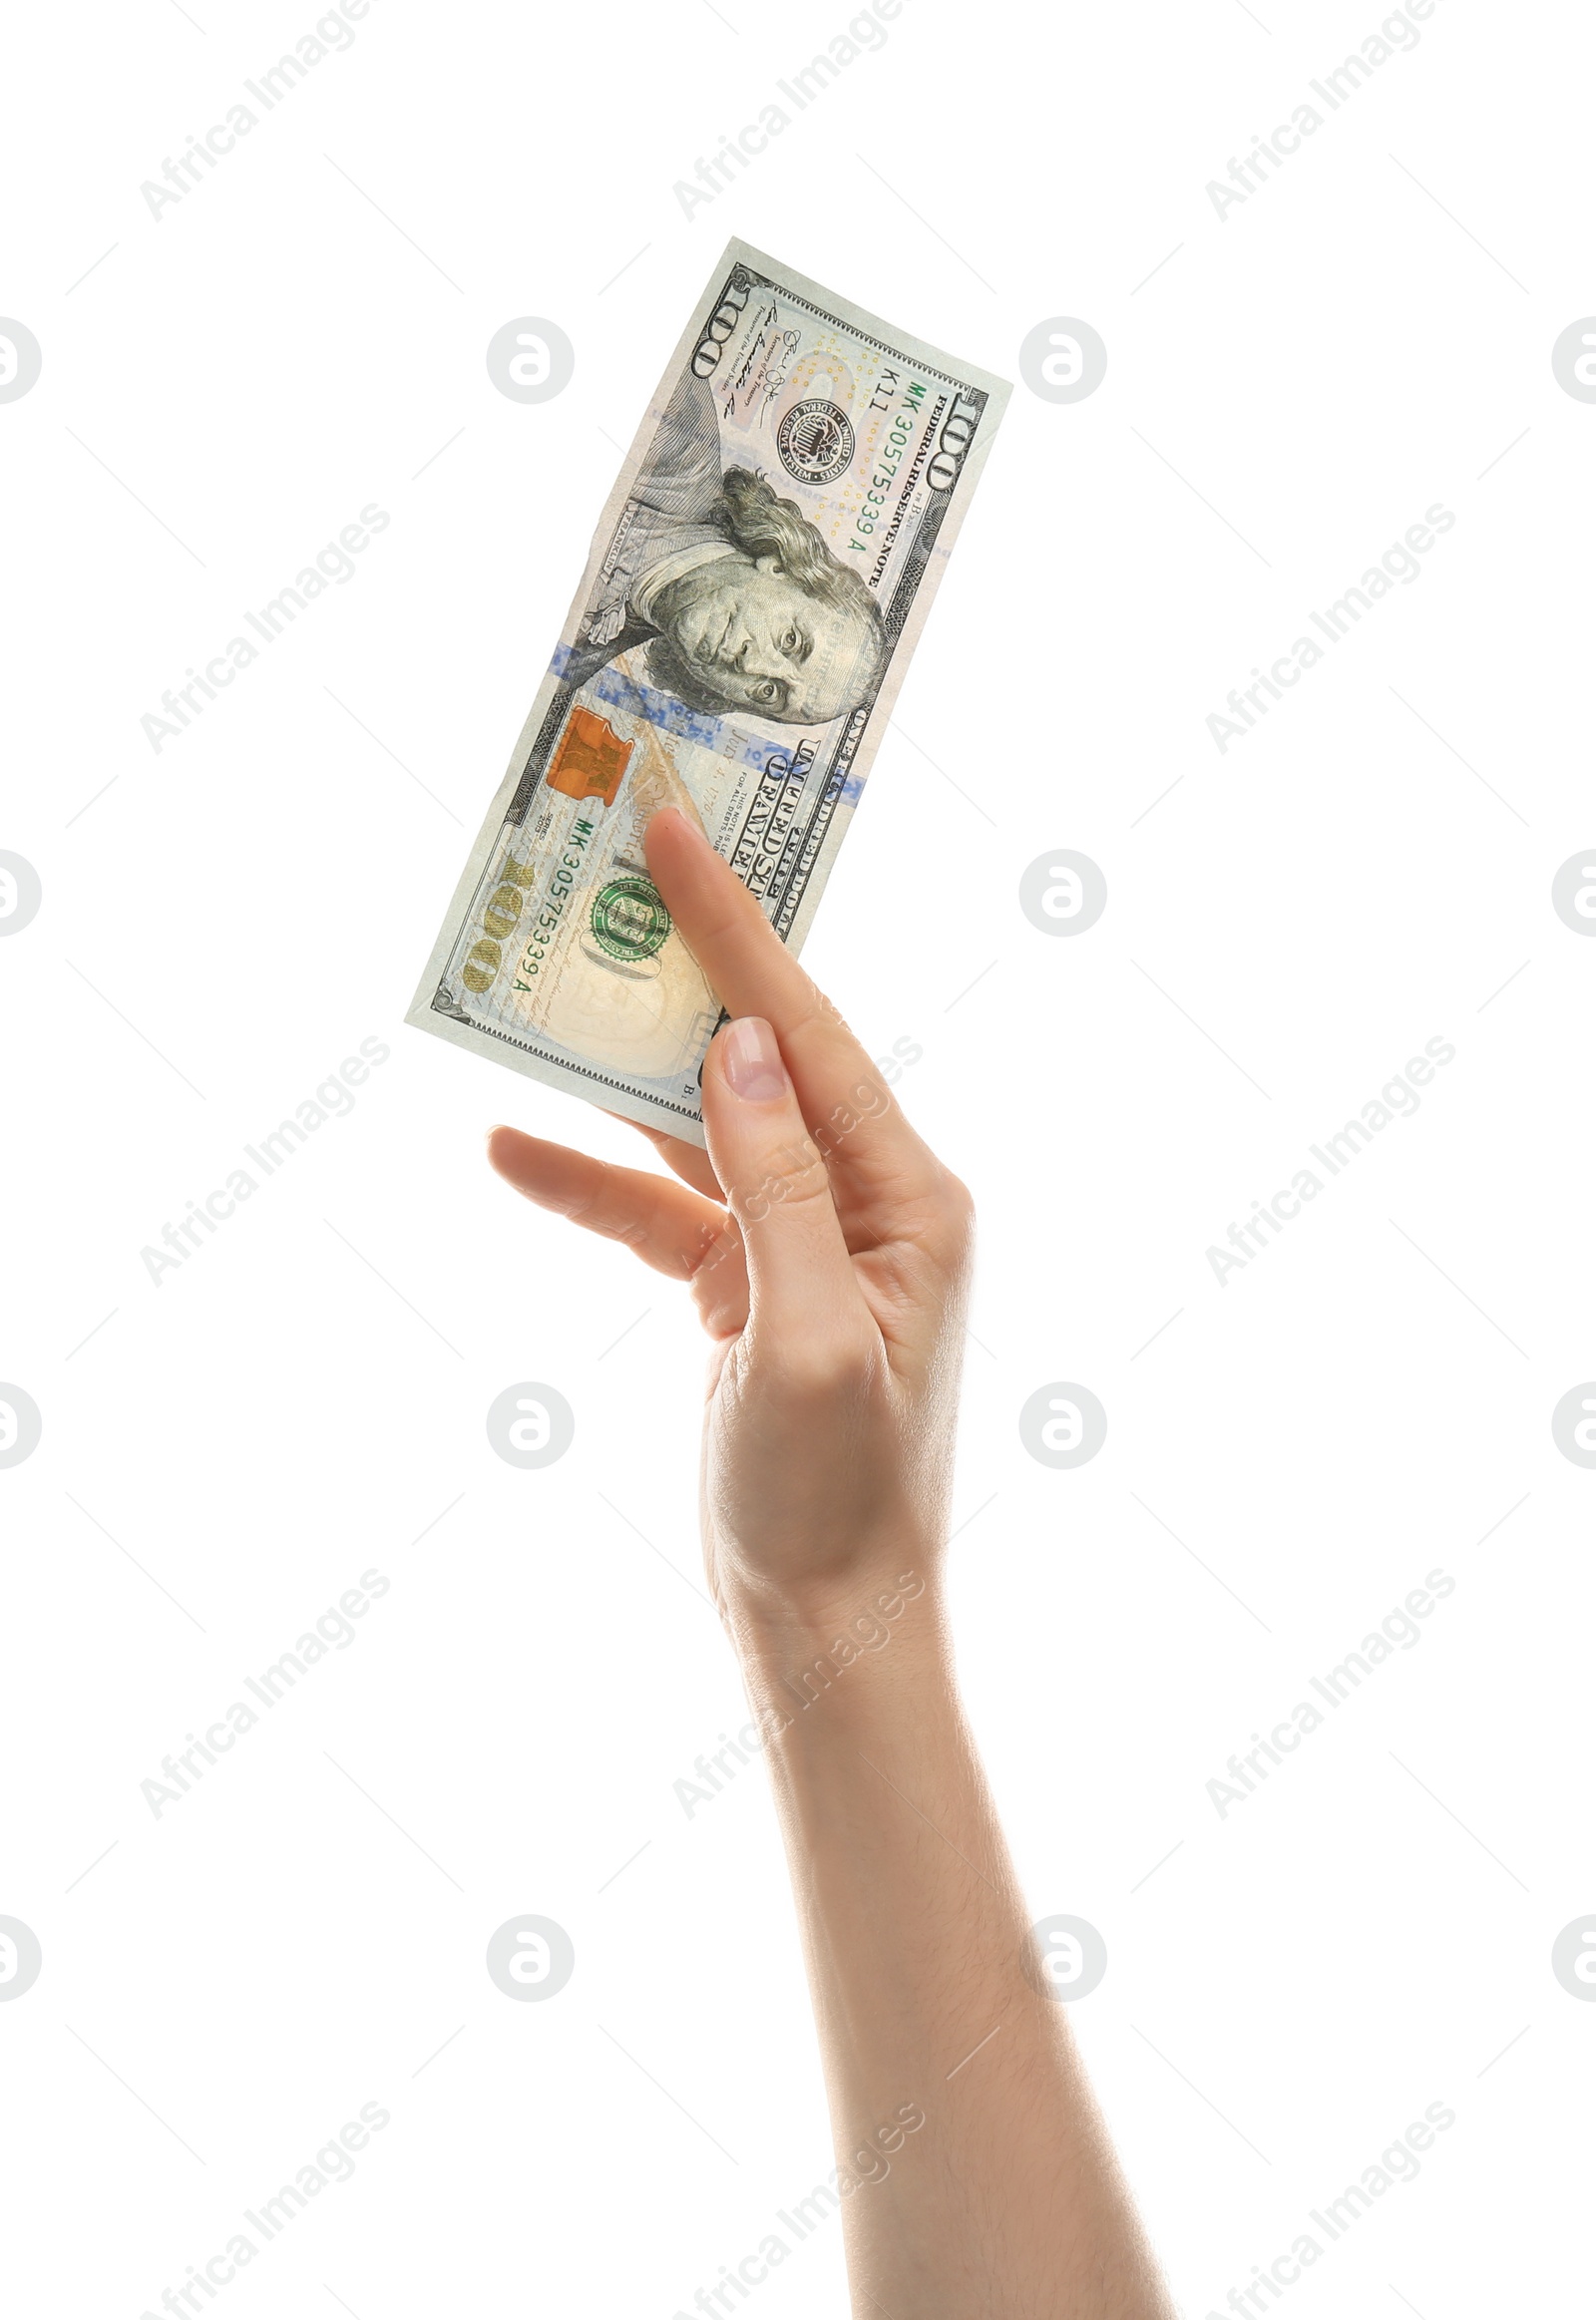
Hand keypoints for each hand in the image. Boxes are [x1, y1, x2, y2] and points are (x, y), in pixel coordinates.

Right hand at [486, 807, 972, 1639]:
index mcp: (910, 1199)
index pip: (808, 1037)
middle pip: (757, 1057)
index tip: (673, 833)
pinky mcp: (749, 1285)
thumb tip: (738, 1049)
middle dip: (678, 969)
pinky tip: (512, 1150)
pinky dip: (594, 1184)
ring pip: (699, 1124)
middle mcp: (866, 1201)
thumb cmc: (836, 1500)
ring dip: (614, 1074)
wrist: (826, 1622)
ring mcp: (805, 1240)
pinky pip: (665, 1210)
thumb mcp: (804, 1341)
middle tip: (604, 865)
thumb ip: (776, 1187)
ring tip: (531, 993)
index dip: (737, 933)